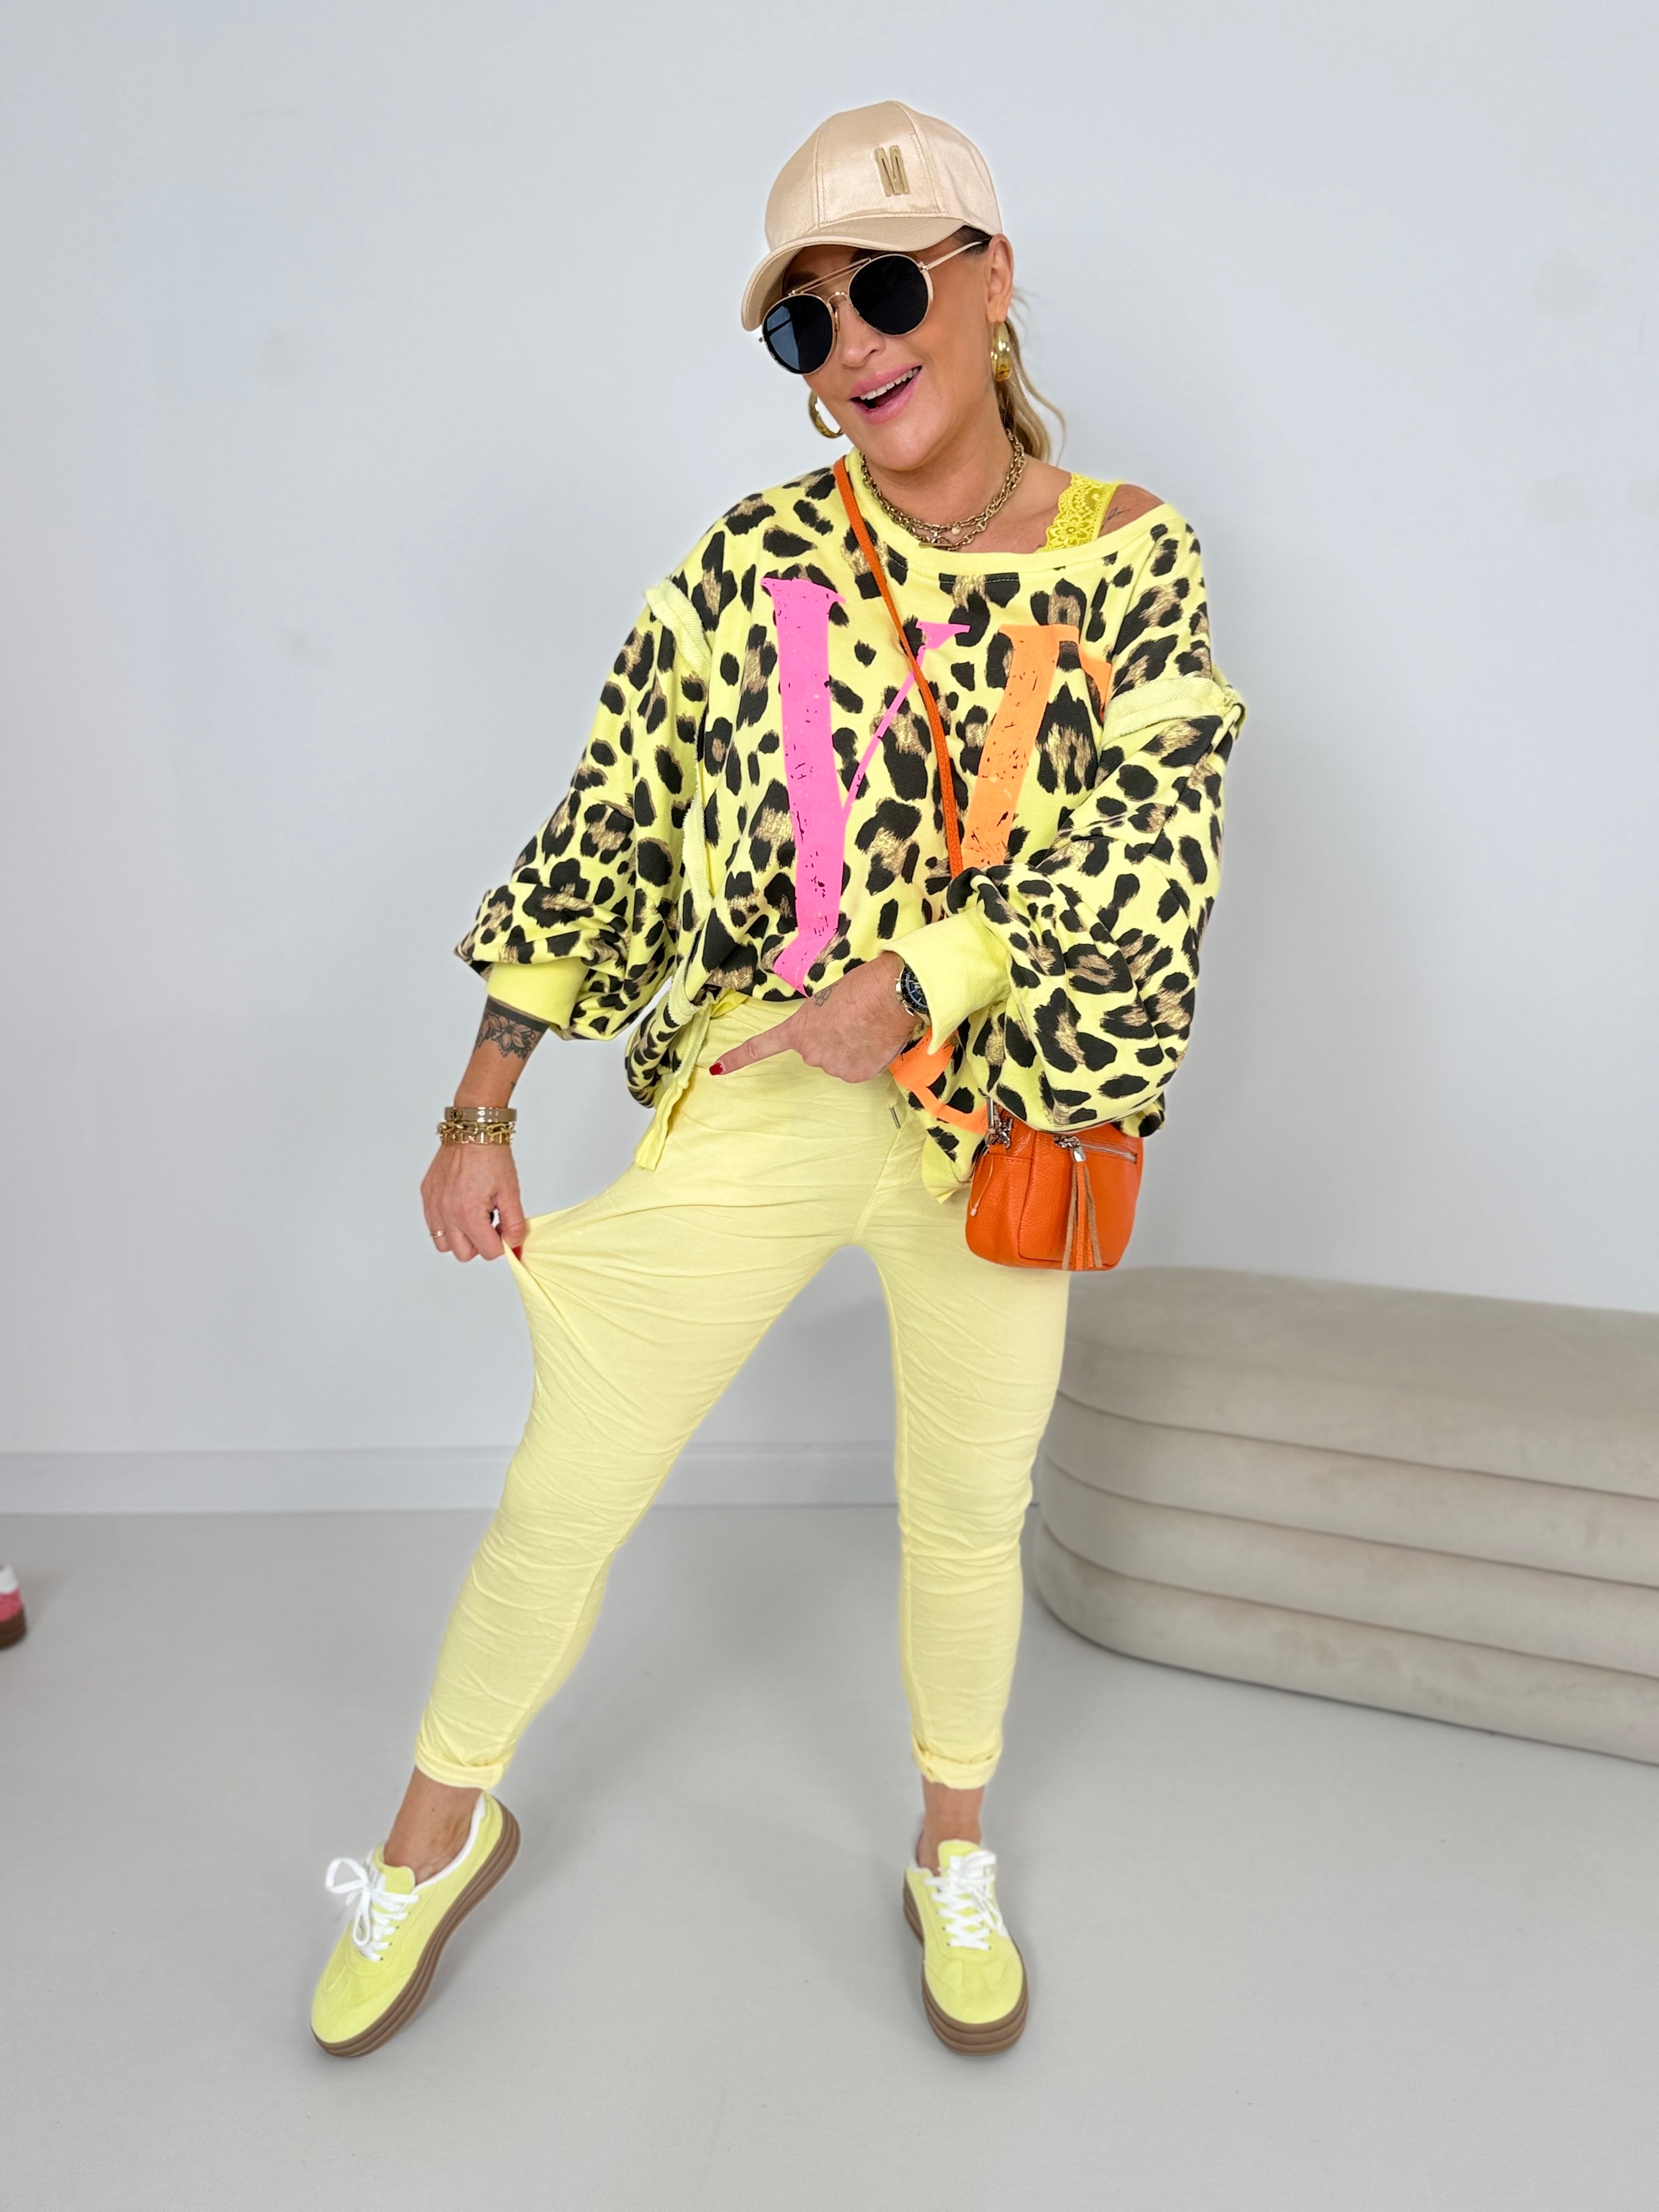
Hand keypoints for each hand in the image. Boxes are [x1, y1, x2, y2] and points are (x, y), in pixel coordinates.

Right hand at [420, 1138, 527, 1260]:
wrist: (473, 1131)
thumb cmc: (491, 1157)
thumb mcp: (511, 1193)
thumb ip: (515, 1224)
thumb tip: (515, 1245)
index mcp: (468, 1214)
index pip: (488, 1252)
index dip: (502, 1243)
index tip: (506, 1229)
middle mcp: (446, 1213)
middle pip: (464, 1254)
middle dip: (480, 1244)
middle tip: (491, 1224)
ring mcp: (434, 1205)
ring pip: (444, 1244)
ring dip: (461, 1237)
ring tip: (474, 1216)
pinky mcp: (427, 1196)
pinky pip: (434, 1225)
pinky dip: (447, 1224)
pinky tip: (461, 1207)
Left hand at [709, 953, 919, 1084]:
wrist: (890, 995)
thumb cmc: (860, 985)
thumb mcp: (827, 997)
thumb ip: (820, 1020)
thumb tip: (837, 1032)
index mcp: (797, 1029)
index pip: (760, 1046)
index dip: (738, 1058)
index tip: (718, 1069)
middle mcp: (810, 1054)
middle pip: (818, 1051)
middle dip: (833, 1039)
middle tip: (853, 1018)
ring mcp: (833, 1067)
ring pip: (840, 1059)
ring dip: (852, 1047)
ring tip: (868, 1025)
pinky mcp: (857, 1075)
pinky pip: (859, 1067)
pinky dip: (867, 1057)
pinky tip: (876, 1039)